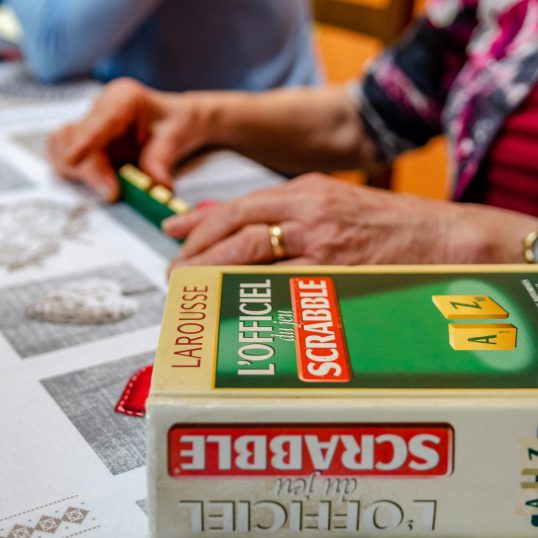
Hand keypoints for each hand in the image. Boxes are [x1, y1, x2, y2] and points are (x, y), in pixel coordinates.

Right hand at [48, 78, 210, 200]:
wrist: (179, 121)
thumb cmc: (177, 122)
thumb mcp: (177, 137)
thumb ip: (162, 160)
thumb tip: (154, 186)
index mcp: (123, 98)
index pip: (96, 120)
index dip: (83, 141)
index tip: (74, 160)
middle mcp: (99, 110)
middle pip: (70, 137)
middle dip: (87, 169)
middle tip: (112, 193)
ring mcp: (90, 128)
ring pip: (61, 149)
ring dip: (80, 175)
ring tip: (111, 191)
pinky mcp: (88, 147)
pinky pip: (69, 162)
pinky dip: (82, 177)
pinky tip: (102, 186)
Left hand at [163, 173, 537, 267]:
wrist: (442, 239)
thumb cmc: (386, 223)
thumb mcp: (330, 201)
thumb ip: (281, 209)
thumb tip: (234, 219)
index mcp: (306, 191)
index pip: (239, 206)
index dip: (200, 223)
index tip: (174, 235)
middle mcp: (310, 213)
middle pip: (237, 230)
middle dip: (197, 252)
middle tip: (176, 273)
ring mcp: (323, 246)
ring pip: (252, 258)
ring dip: (215, 275)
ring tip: (193, 290)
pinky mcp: (338, 277)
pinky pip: (283, 290)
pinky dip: (252, 299)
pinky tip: (233, 310)